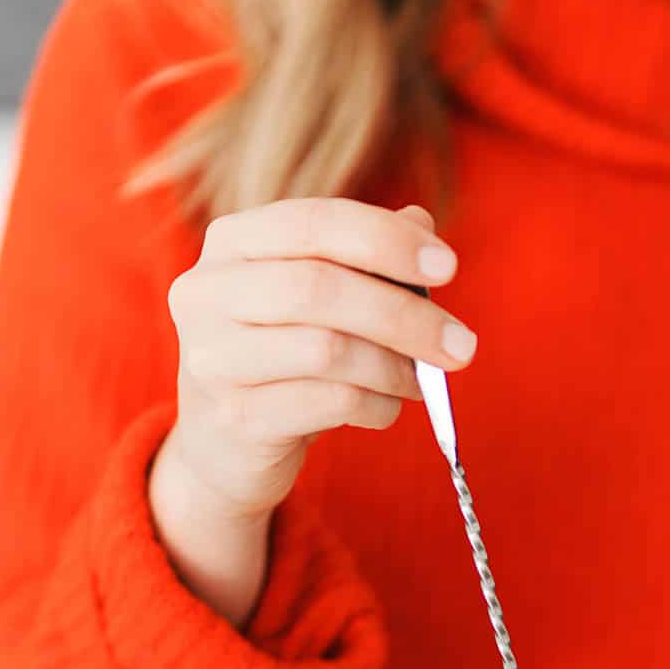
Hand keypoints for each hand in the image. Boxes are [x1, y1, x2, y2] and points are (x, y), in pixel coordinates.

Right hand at [150, 199, 475, 623]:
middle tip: (461, 345)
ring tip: (421, 381)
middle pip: (320, 288)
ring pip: (327, 351)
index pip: (313, 223)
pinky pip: (329, 404)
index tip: (447, 267)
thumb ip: (360, 255)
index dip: (385, 240)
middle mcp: (208, 293)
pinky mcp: (236, 418)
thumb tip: (422, 224)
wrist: (222, 446)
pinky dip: (376, 406)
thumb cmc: (279, 358)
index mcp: (231, 243)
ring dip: (393, 368)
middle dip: (404, 316)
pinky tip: (387, 408)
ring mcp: (214, 358)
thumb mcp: (312, 298)